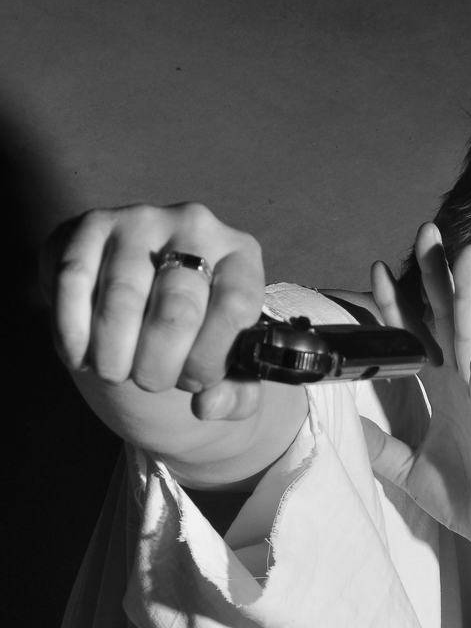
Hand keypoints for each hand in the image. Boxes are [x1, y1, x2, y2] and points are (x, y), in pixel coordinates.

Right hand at [42, 202, 266, 420]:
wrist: (137, 292)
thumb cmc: (190, 332)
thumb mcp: (224, 362)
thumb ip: (234, 394)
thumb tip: (210, 406)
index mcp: (241, 256)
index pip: (235, 309)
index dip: (209, 361)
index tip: (193, 384)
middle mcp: (196, 226)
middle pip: (178, 310)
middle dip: (159, 368)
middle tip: (150, 383)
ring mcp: (141, 221)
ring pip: (123, 300)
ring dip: (115, 357)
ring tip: (116, 372)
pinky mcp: (90, 226)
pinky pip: (74, 282)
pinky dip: (74, 334)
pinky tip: (80, 357)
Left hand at [361, 224, 470, 588]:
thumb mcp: (410, 471)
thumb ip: (382, 446)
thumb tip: (346, 425)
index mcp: (447, 394)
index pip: (419, 337)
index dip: (399, 304)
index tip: (376, 271)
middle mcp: (466, 388)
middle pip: (449, 320)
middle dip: (437, 277)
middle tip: (427, 231)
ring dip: (468, 298)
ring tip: (464, 258)